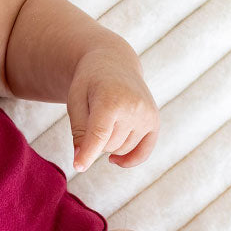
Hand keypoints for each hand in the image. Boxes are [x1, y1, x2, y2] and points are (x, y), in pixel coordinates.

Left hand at [69, 46, 158, 171]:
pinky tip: (113, 160)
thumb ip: (78, 130)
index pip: (99, 134)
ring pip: (121, 151)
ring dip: (109, 143)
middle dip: (95, 139)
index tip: (78, 167)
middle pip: (107, 146)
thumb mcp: (75, 101)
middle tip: (93, 115)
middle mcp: (134, 108)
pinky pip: (142, 153)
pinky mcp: (154, 122)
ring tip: (106, 118)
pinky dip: (128, 160)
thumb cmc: (89, 83)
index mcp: (111, 99)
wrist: (113, 63)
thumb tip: (81, 162)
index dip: (87, 153)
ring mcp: (148, 116)